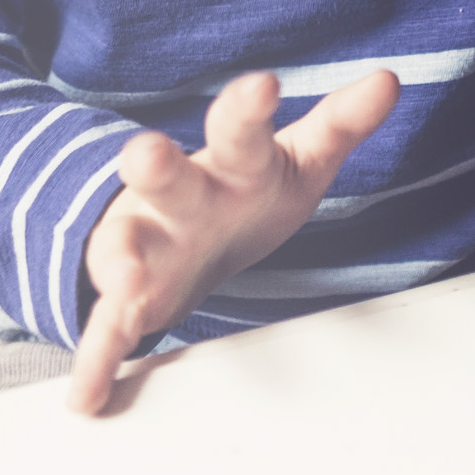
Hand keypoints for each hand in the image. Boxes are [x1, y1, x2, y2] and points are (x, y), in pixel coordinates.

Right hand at [70, 68, 399, 413]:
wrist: (185, 233)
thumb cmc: (250, 189)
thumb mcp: (300, 157)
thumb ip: (342, 121)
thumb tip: (388, 80)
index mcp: (230, 162)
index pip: (240, 130)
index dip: (249, 108)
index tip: (263, 84)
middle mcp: (179, 197)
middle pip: (167, 179)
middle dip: (154, 166)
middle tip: (144, 153)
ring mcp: (147, 245)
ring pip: (124, 248)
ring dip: (120, 265)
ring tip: (126, 285)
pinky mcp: (130, 296)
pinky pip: (107, 329)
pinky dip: (97, 362)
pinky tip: (86, 395)